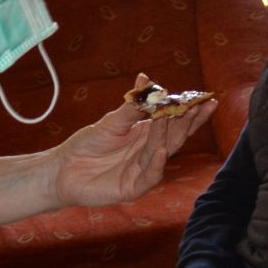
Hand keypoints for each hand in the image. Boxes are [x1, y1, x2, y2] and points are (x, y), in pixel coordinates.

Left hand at [51, 73, 217, 208]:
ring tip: (178, 115)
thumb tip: (146, 79)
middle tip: (202, 105)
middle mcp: (149, 153)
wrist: (62, 170)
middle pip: (175, 137)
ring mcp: (143, 171)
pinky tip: (161, 150)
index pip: (174, 123)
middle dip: (190, 121)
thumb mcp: (112, 122)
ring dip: (170, 134)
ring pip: (163, 152)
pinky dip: (156, 164)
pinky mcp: (133, 188)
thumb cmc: (87, 145)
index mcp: (147, 136)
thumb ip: (132, 106)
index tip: (205, 98)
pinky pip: (149, 177)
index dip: (190, 112)